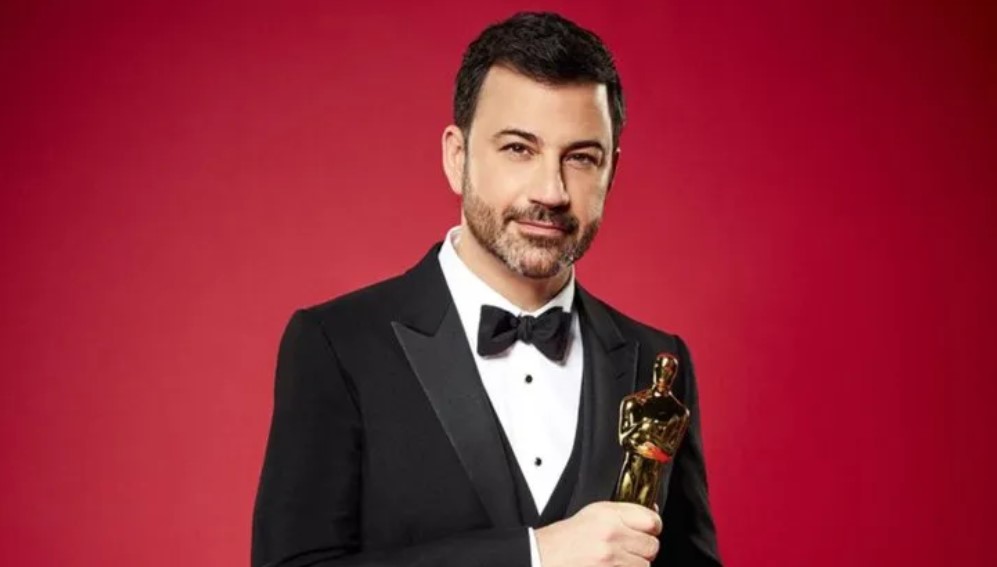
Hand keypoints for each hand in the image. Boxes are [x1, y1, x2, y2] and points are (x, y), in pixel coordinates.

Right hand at [535, 501, 661, 566]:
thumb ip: (623, 514)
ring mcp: (611, 561)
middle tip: (629, 549)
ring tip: (616, 561)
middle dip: (644, 549)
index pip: (651, 520)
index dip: (652, 527)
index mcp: (608, 516)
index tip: (649, 530)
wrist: (542, 559)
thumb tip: (652, 517)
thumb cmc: (564, 540)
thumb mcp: (592, 515)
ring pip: (645, 566)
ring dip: (634, 565)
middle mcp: (611, 537)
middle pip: (652, 546)